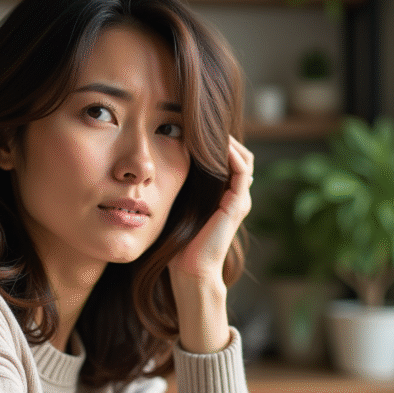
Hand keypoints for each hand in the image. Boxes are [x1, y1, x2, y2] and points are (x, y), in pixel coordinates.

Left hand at [167, 136, 253, 353]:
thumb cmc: (177, 244)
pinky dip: (231, 154)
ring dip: (228, 141)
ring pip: (243, 158)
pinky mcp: (237, 205)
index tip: (193, 124)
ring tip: (209, 126)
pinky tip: (215, 144)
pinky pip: (241, 171)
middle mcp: (234, 196)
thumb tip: (150, 168)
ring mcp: (239, 200)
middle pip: (239, 154)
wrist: (189, 272)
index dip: (214, 141)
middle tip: (202, 120)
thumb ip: (174, 188)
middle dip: (222, 136)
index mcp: (221, 196)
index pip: (226, 158)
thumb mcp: (175, 207)